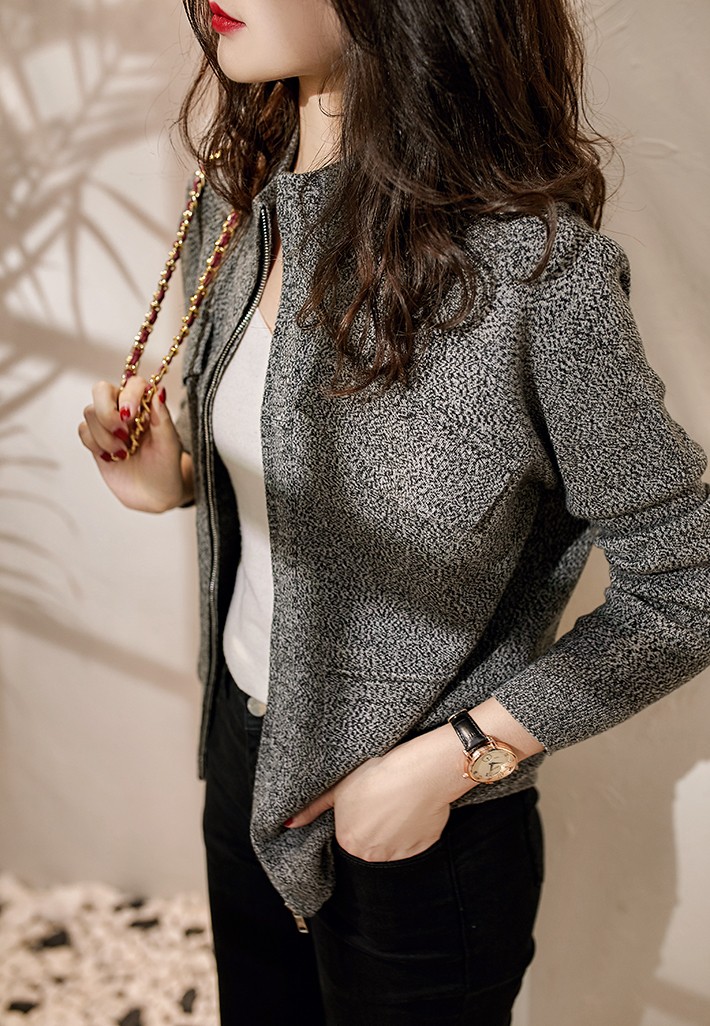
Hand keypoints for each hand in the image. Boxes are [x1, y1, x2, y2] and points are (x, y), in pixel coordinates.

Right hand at [78, 376, 191, 512]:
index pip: (133, 384)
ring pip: (90, 412)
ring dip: (105, 435)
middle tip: (122, 434)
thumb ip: (163, 419)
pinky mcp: (95, 440)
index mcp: (147, 407)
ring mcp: (108, 424)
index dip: (128, 395)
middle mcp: (125, 411)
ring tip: (123, 453)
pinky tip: (111, 457)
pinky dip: (94, 444)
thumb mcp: (170, 446)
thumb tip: (157, 391)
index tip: (131, 416)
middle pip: (101, 389)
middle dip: (107, 412)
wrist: (153, 496)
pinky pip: (83, 430)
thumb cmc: (166, 468)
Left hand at [285, 723, 474, 861]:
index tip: (364, 802)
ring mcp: (397, 856)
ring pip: (391, 846)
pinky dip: (413, 831)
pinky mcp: (421, 850)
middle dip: (373, 828)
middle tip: (381, 802)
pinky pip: (414, 845)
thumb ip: (312, 808)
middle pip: (368, 845)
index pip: (347, 836)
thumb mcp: (338, 787)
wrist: (418, 771)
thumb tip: (288, 824)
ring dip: (393, 831)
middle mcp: (370, 855)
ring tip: (397, 804)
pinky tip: (412, 810)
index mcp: (348, 841)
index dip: (356, 817)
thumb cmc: (378, 773)